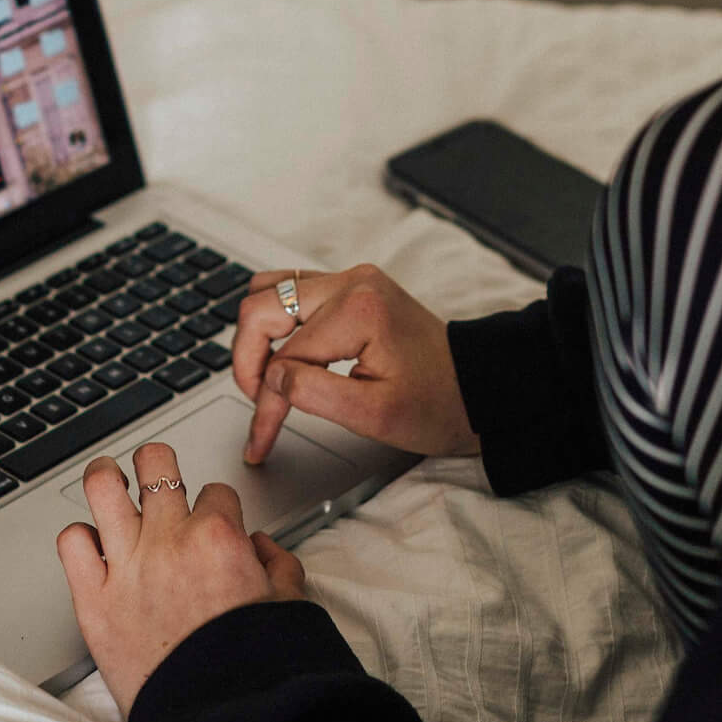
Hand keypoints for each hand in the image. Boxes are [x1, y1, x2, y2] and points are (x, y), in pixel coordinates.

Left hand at [56, 441, 306, 719]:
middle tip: (155, 476)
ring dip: (107, 477)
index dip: (217, 506)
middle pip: (156, 463)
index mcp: (219, 538)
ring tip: (109, 479)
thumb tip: (262, 547)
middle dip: (158, 465)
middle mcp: (170, 541)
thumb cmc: (252, 670)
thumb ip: (279, 565)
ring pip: (103, 484)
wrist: (220, 719)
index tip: (211, 522)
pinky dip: (79, 538)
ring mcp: (127, 566)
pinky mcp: (93, 600)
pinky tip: (92, 545)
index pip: (216, 491)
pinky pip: (71, 543)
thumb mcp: (289, 607)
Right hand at [234, 264, 480, 463]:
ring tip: (266, 379)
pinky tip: (282, 356)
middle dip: (248, 360)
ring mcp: (350, 279)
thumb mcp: (375, 415)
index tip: (259, 442)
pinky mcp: (349, 286)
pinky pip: (290, 291)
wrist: (474, 387)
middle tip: (257, 401)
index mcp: (358, 311)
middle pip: (261, 307)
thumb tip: (272, 379)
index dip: (265, 405)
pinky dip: (275, 323)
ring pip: (268, 290)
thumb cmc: (436, 403)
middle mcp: (350, 282)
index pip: (285, 358)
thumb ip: (315, 394)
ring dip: (257, 336)